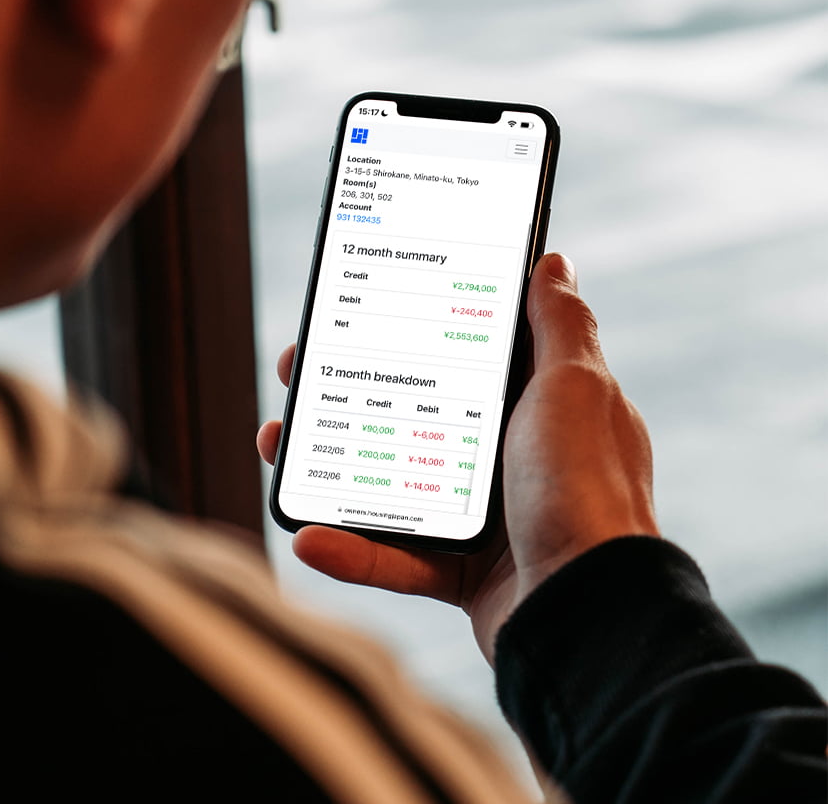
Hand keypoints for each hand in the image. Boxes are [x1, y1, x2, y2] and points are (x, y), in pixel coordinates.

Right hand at [257, 254, 658, 662]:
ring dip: (332, 465)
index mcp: (536, 404)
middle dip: (350, 392)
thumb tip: (554, 263)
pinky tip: (310, 536)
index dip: (409, 331)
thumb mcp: (575, 385)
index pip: (461, 354)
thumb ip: (560, 324)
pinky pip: (397, 558)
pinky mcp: (464, 571)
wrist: (591, 608)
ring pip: (392, 480)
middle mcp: (511, 454)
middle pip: (413, 412)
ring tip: (280, 444)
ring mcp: (487, 514)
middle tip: (300, 372)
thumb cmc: (589, 487)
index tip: (361, 314)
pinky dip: (352, 550)